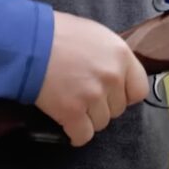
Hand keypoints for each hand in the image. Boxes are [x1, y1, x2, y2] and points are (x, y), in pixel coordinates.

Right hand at [35, 11, 148, 146]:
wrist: (29, 41)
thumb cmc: (58, 33)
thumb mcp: (95, 35)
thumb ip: (110, 57)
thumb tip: (115, 72)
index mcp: (122, 56)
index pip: (139, 90)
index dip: (125, 95)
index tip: (112, 94)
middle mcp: (113, 77)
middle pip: (118, 108)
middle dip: (102, 105)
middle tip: (84, 95)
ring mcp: (93, 95)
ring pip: (101, 122)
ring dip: (88, 118)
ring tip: (73, 105)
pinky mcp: (72, 112)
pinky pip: (82, 135)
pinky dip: (76, 134)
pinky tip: (69, 126)